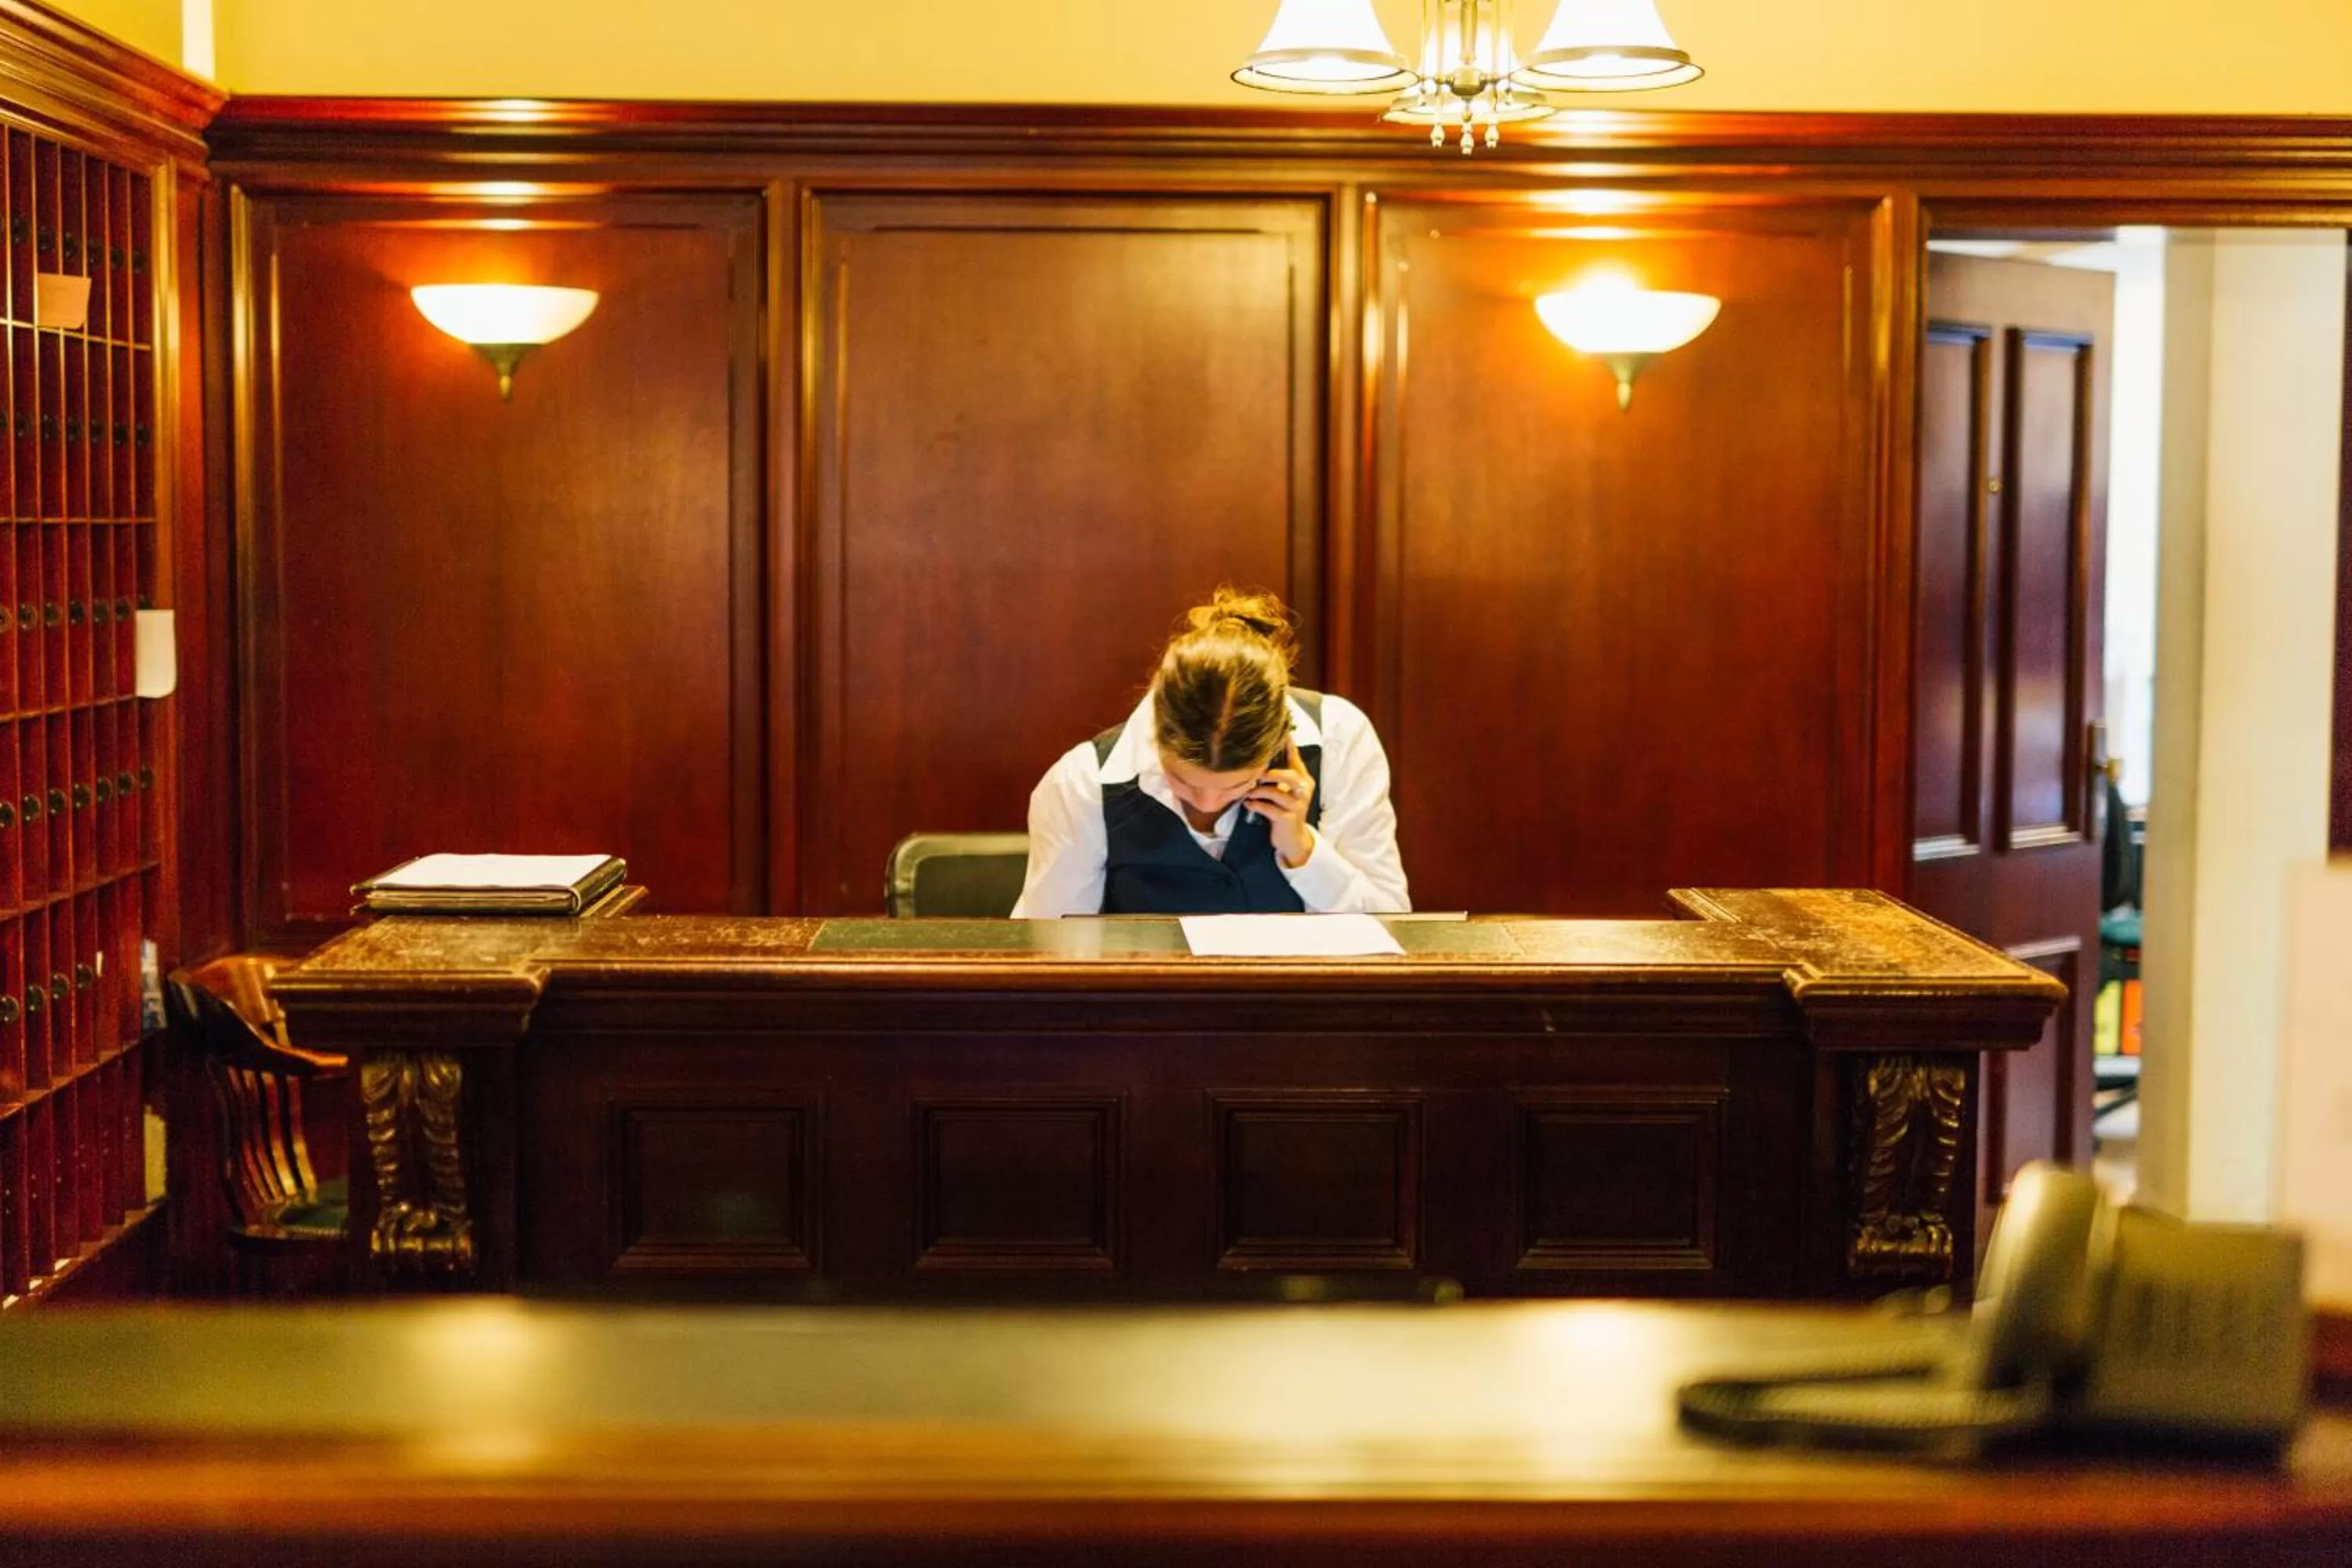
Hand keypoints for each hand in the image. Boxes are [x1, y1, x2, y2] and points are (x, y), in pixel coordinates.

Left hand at [1248, 736, 1316, 868]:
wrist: (1293, 838)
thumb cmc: (1286, 809)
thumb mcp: (1287, 790)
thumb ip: (1281, 774)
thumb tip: (1265, 752)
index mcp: (1303, 780)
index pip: (1296, 760)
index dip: (1289, 746)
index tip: (1282, 733)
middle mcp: (1303, 791)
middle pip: (1289, 776)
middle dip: (1271, 773)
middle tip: (1257, 774)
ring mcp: (1296, 806)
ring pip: (1276, 793)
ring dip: (1258, 791)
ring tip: (1248, 792)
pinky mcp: (1287, 819)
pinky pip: (1269, 809)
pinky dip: (1256, 805)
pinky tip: (1248, 804)